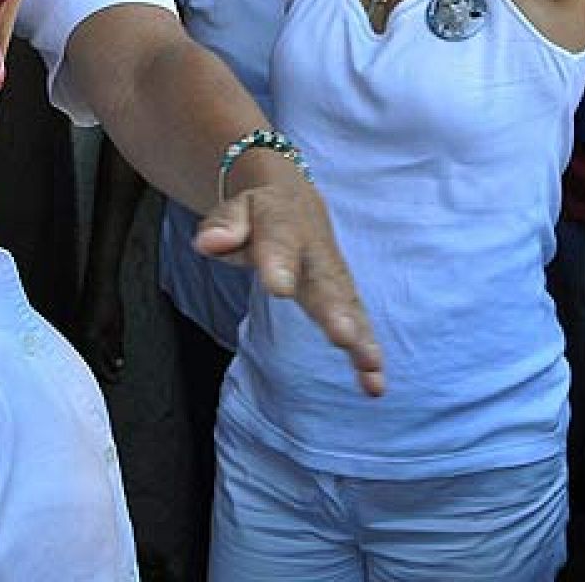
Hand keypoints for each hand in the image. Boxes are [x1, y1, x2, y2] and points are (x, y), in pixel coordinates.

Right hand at [73, 284, 126, 383]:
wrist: (99, 283)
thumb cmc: (110, 304)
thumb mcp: (117, 327)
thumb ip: (116, 348)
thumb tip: (118, 366)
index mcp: (90, 340)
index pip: (97, 365)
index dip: (108, 375)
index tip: (118, 381)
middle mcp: (78, 339)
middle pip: (88, 363)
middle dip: (101, 372)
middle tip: (114, 378)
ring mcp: (74, 333)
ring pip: (84, 355)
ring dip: (96, 363)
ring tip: (108, 368)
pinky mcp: (74, 328)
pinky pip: (81, 346)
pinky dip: (91, 353)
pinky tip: (100, 353)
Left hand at [195, 150, 384, 395]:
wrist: (296, 202)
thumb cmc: (260, 214)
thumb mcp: (235, 209)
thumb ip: (223, 225)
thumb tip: (209, 243)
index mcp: (284, 224)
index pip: (279, 241)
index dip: (279, 263)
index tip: (279, 287)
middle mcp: (316, 252)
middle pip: (326, 281)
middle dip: (334, 310)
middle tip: (343, 335)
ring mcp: (333, 275)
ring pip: (348, 305)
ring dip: (360, 336)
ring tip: (371, 365)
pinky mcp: (342, 297)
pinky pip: (356, 322)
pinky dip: (367, 351)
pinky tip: (374, 383)